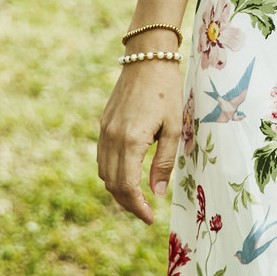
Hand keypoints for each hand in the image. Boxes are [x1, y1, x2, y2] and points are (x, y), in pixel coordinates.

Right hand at [97, 56, 186, 222]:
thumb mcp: (174, 127)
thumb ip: (164, 162)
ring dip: (118, 189)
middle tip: (145, 213)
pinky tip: (127, 174)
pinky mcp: (103, 124)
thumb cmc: (167, 90)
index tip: (149, 218)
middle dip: (128, 203)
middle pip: (112, 184)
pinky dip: (112, 172)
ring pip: (104, 173)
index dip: (137, 207)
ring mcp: (104, 131)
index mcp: (130, 141)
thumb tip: (157, 192)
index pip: (126, 187)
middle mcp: (111, 139)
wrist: (147, 57)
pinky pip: (102, 157)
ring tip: (138, 197)